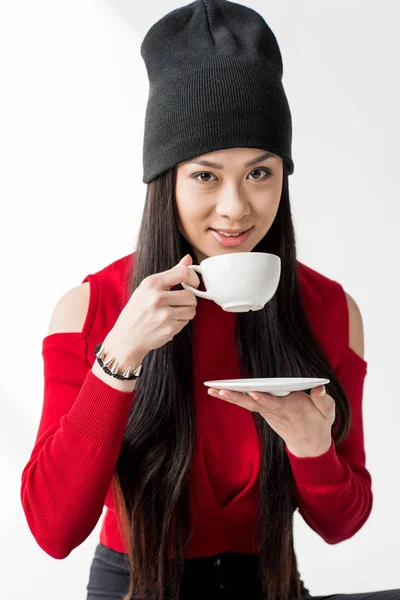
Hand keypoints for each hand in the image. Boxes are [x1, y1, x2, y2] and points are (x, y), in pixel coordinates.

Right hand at [109, 254, 200, 359]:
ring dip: (186, 312)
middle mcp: (157, 298)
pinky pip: (186, 322)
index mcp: (152, 283)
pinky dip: (180, 322)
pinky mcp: (169, 329)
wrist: (126, 337)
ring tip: (173, 313)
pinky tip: (168, 322)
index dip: (194, 278)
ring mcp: (163, 315)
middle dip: (189, 300)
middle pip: (191, 295)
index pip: (183, 273)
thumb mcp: (148, 287)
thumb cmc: (138, 310)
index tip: (193, 283)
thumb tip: (188, 258)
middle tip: (179, 303)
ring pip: (192, 310)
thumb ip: (171, 273)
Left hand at [207, 385, 334, 457]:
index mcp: (291, 409)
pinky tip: (218, 391)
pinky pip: (246, 404)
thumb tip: (319, 387)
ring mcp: (268, 412)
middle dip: (237, 397)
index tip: (254, 393)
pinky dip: (233, 397)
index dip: (264, 399)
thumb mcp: (328, 412)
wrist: (309, 445)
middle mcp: (275, 411)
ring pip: (246, 403)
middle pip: (253, 403)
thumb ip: (323, 399)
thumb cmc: (319, 423)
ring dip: (229, 396)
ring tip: (212, 389)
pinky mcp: (264, 412)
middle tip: (220, 390)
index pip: (275, 404)